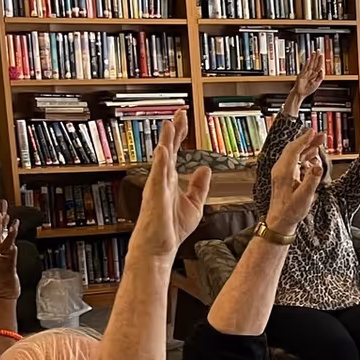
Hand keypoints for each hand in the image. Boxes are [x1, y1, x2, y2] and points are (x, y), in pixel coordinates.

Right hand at [126, 109, 210, 262]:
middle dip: (174, 130)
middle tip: (180, 112)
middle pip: (167, 149)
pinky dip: (160, 163)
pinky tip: (163, 150)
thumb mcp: (194, 204)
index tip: (184, 117)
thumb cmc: (172, 228)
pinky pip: (157, 177)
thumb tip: (204, 168)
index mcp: (170, 179)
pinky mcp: (155, 197)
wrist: (160, 247)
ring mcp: (157, 187)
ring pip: (161, 159)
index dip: (179, 134)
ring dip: (166, 141)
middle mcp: (161, 179)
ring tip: (170, 124)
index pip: (174, 151)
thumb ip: (198, 186)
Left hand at [266, 127, 326, 232]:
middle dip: (308, 141)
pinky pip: (296, 161)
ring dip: (308, 148)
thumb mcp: (304, 197)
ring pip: (295, 155)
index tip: (313, 131)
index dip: (304, 140)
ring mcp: (283, 173)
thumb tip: (318, 167)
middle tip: (321, 135)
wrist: (280, 221)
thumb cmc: (290, 211)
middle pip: (294, 149)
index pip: (294, 150)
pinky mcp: (286, 177)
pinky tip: (313, 157)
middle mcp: (281, 170)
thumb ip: (312, 181)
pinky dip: (305, 156)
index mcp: (284, 172)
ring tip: (320, 142)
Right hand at [291, 51, 325, 101]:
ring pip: (310, 64)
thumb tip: (322, 70)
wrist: (301, 93)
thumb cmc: (308, 89)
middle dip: (316, 57)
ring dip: (312, 58)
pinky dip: (307, 64)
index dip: (320, 61)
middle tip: (318, 50)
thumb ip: (320, 77)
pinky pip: (305, 68)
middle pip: (314, 63)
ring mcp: (306, 73)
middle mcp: (310, 72)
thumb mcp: (317, 83)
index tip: (321, 55)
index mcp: (315, 75)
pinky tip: (309, 60)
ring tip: (313, 52)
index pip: (318, 66)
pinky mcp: (301, 74)